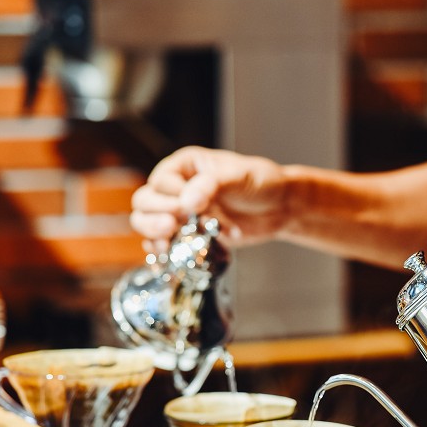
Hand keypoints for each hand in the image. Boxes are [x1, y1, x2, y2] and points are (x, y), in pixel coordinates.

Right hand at [130, 146, 288, 247]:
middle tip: (173, 225)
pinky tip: (169, 259)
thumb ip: (212, 186)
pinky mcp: (190, 236)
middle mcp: (177, 188)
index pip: (161, 181)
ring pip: (148, 224)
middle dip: (155, 216)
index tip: (187, 207)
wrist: (281, 207)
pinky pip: (166, 245)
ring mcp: (181, 214)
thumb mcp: (238, 176)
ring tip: (170, 242)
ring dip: (156, 236)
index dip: (170, 197)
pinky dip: (165, 253)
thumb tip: (187, 200)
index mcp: (185, 166)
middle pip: (145, 202)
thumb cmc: (262, 182)